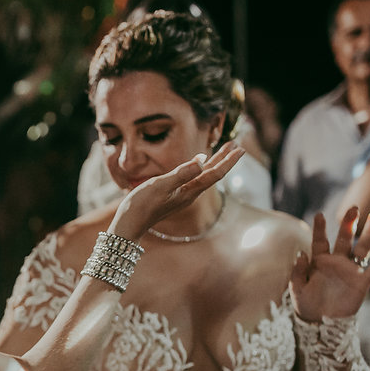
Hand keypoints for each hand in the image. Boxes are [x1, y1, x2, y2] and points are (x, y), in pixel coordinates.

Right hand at [110, 142, 243, 238]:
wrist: (129, 224)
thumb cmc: (142, 205)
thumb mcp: (161, 186)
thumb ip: (182, 173)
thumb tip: (202, 160)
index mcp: (189, 191)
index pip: (214, 174)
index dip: (228, 161)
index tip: (239, 149)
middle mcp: (189, 194)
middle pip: (213, 174)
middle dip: (225, 160)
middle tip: (237, 146)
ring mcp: (182, 195)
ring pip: (204, 176)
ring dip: (215, 163)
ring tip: (224, 151)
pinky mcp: (174, 195)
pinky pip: (194, 179)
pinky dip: (201, 169)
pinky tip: (200, 164)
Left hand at [291, 208, 369, 320]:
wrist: (320, 324)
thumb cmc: (307, 305)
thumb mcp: (297, 289)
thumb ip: (297, 272)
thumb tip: (301, 254)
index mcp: (319, 262)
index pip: (320, 241)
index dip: (320, 229)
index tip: (318, 215)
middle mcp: (337, 262)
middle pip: (344, 239)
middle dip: (348, 224)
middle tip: (353, 208)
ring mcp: (350, 270)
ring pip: (361, 248)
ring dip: (369, 233)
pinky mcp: (361, 282)